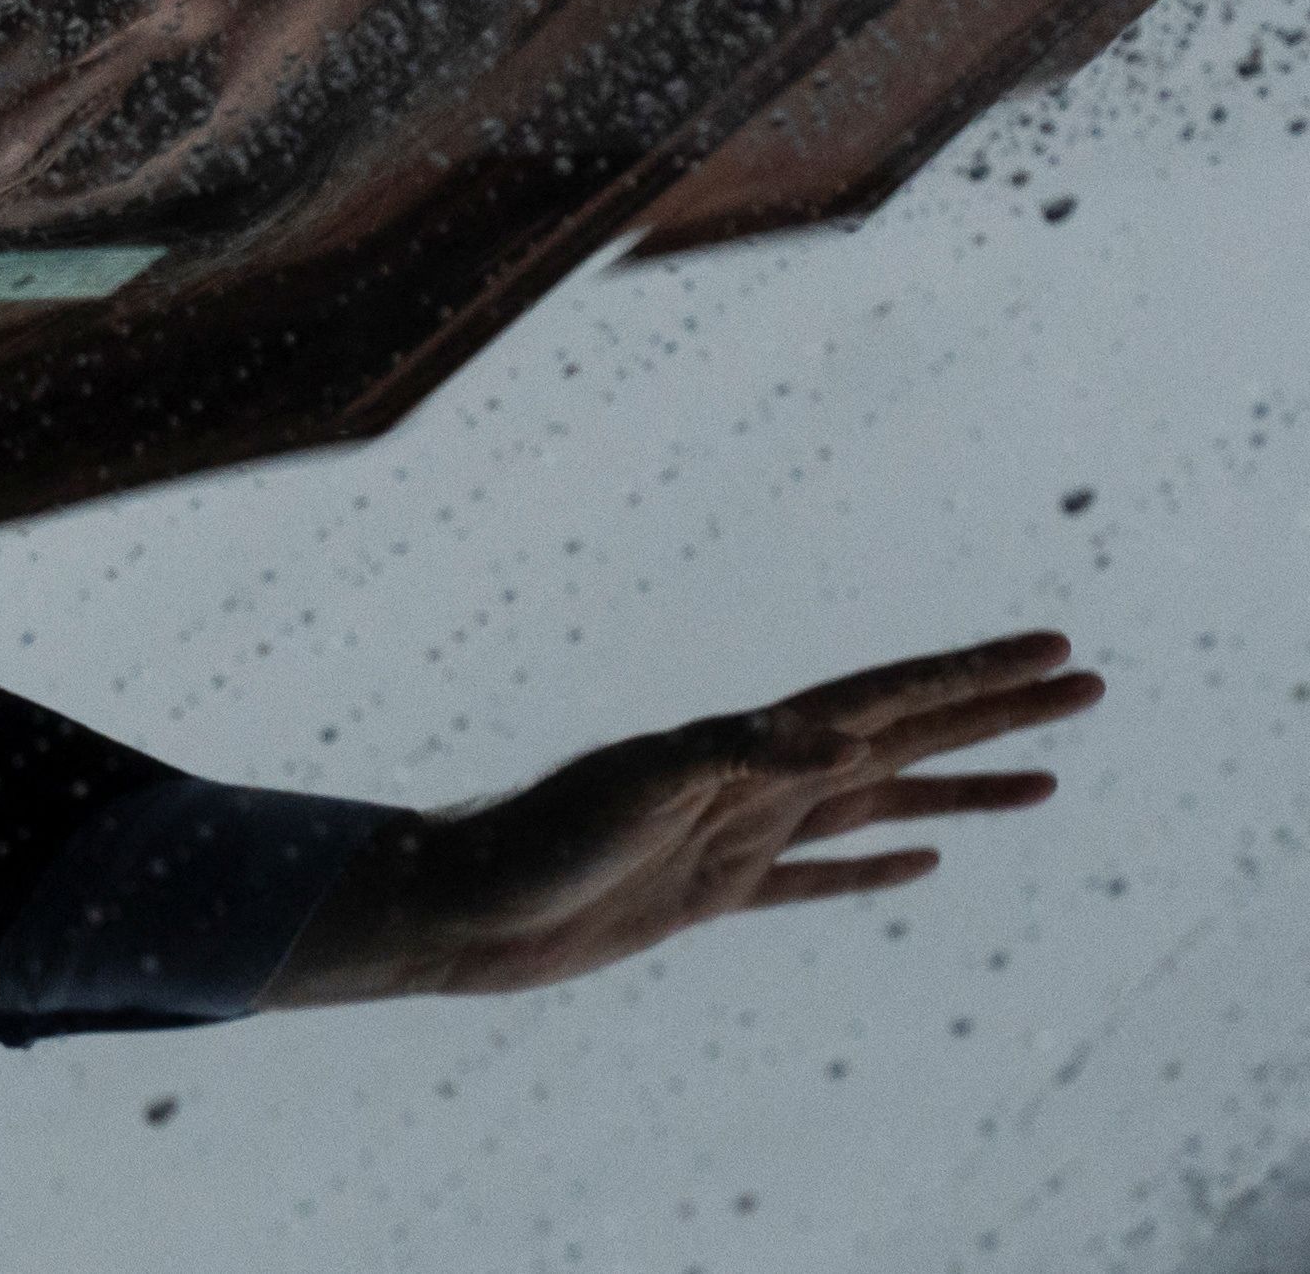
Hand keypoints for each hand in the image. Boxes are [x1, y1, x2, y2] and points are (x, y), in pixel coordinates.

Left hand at [263, 627, 1100, 1006]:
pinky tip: (923, 868)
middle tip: (1087, 684)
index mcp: (753, 745)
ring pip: (884, 806)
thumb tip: (839, 738)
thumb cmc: (537, 845)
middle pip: (908, 738)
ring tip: (1045, 781)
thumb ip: (734, 759)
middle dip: (997, 711)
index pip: (889, 699)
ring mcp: (743, 834)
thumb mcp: (637, 793)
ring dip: (963, 791)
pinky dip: (878, 870)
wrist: (463, 904)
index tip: (1053, 646)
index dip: (972, 674)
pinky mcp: (714, 894)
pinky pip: (821, 878)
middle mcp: (759, 777)